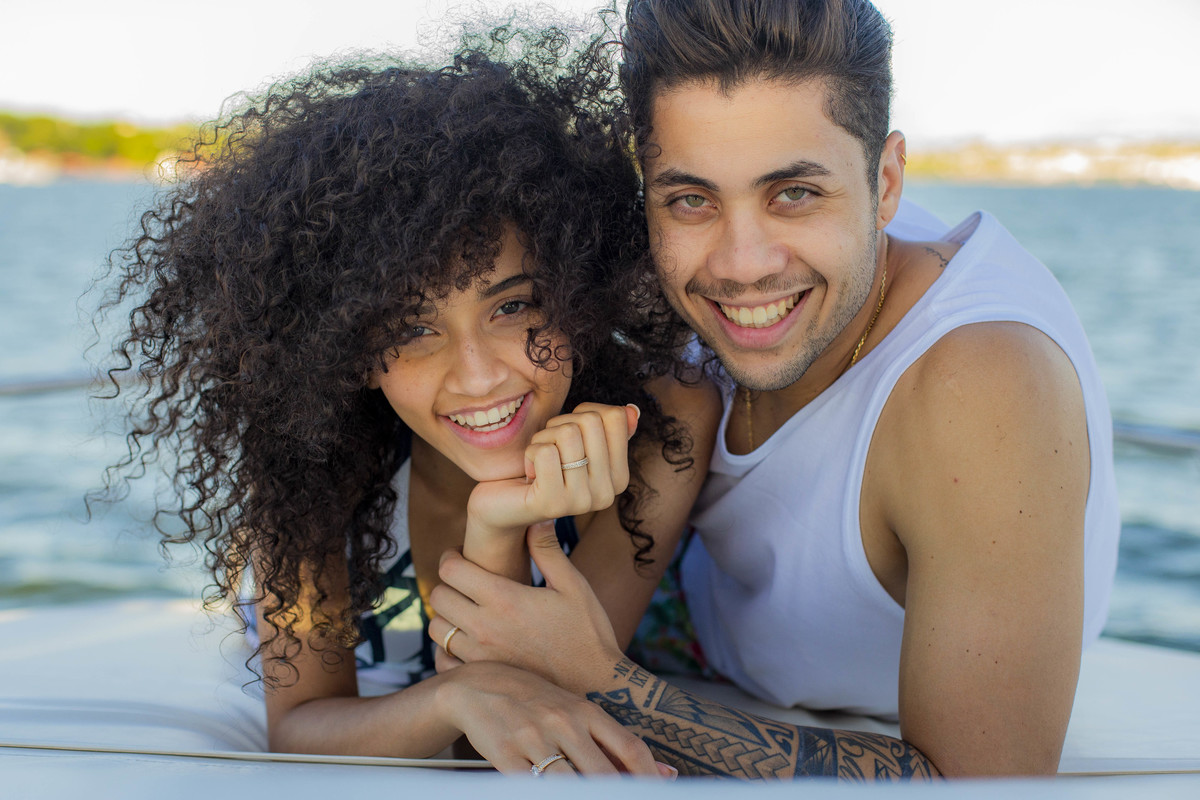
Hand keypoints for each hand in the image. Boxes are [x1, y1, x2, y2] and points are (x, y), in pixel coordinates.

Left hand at [430, 521, 621, 694]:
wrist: (596, 687)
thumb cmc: (587, 633)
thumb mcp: (573, 586)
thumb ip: (548, 551)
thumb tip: (537, 518)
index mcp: (505, 598)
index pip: (450, 569)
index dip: (451, 558)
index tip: (459, 556)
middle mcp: (485, 627)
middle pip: (438, 597)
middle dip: (447, 585)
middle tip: (463, 584)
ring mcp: (480, 658)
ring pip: (436, 630)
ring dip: (446, 618)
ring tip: (465, 613)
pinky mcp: (482, 681)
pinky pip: (443, 663)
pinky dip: (447, 652)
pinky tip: (467, 645)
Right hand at [436, 661, 660, 775]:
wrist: (478, 685)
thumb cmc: (535, 701)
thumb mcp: (575, 712)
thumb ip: (614, 743)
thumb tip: (666, 773)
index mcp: (586, 711)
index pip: (630, 748)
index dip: (648, 778)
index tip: (659, 793)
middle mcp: (564, 723)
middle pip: (603, 774)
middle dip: (618, 795)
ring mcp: (534, 739)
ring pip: (569, 785)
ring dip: (584, 796)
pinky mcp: (506, 755)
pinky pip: (531, 788)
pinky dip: (546, 795)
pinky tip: (552, 794)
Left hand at [465, 403, 639, 537]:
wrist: (504, 505)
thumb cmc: (541, 467)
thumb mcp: (576, 445)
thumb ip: (606, 430)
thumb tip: (631, 410)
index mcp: (619, 477)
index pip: (615, 417)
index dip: (582, 413)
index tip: (567, 436)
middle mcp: (607, 494)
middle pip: (590, 421)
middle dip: (559, 425)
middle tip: (549, 450)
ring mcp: (582, 502)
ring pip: (567, 434)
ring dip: (542, 439)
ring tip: (538, 462)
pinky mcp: (553, 504)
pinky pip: (545, 452)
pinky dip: (530, 453)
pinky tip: (529, 474)